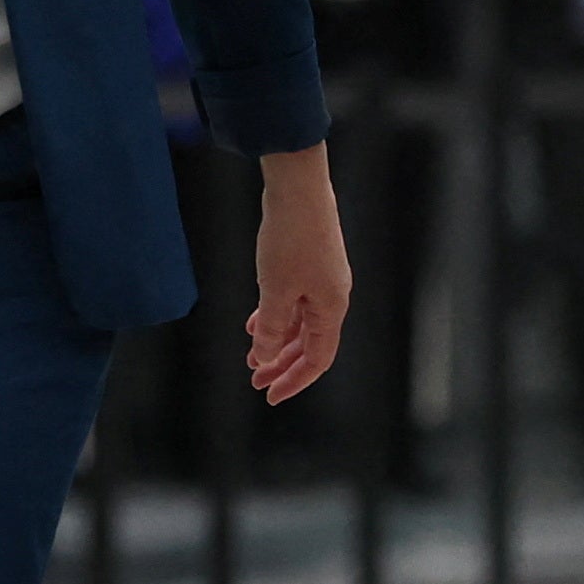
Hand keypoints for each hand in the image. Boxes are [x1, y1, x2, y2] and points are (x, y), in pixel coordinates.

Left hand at [245, 145, 349, 401]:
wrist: (299, 188)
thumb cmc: (291, 239)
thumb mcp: (274, 291)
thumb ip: (270, 328)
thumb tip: (263, 357)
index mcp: (331, 309)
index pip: (318, 359)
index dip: (295, 381)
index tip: (270, 395)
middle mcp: (332, 298)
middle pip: (309, 344)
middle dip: (282, 364)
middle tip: (255, 381)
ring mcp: (322, 280)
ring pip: (299, 323)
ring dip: (276, 341)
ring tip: (251, 355)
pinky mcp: (311, 264)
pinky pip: (294, 302)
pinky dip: (276, 316)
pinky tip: (255, 321)